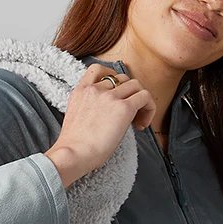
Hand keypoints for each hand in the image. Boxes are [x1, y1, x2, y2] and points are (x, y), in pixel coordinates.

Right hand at [45, 64, 155, 184]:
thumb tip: (104, 116)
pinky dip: (149, 108)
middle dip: (129, 94)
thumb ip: (87, 109)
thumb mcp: (75, 118)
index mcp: (80, 91)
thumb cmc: (73, 147)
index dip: (113, 78)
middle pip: (122, 78)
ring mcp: (109, 96)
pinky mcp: (123, 107)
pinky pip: (145, 97)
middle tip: (130, 115)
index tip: (117, 95)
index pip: (98, 69)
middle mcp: (95, 89)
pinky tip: (142, 125)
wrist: (73, 154)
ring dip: (141, 101)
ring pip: (136, 85)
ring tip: (138, 121)